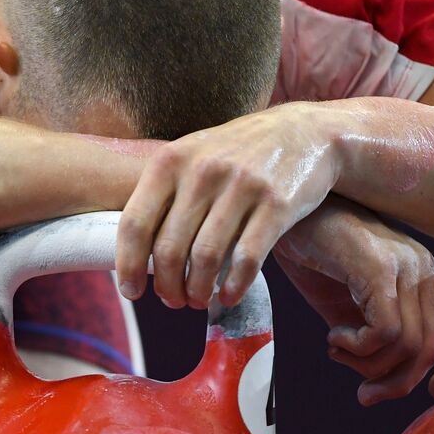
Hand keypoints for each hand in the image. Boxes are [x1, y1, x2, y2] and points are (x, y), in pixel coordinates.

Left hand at [116, 103, 341, 309]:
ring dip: (198, 290)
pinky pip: (246, 259)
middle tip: (173, 301)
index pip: (135, 223)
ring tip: (198, 300)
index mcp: (172, 160)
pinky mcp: (277, 204)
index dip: (128, 265)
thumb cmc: (237, 153)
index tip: (131, 291)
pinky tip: (229, 296)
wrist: (304, 132)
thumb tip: (134, 252)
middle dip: (167, 285)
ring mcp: (242, 186)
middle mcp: (203, 170)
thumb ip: (165, 193)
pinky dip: (234, 287)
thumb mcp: (193, 156)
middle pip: (169, 248)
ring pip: (205, 258)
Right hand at [275, 198, 433, 404]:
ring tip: (337, 350)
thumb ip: (371, 335)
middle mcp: (421, 267)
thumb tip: (382, 381)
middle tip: (364, 394)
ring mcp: (403, 265)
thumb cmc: (309, 256)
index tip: (432, 393)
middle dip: (397, 382)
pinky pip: (386, 331)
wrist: (280, 217)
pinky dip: (359, 348)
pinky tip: (334, 337)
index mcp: (419, 273)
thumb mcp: (347, 304)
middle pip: (431, 346)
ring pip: (409, 344)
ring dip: (368, 365)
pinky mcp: (379, 269)